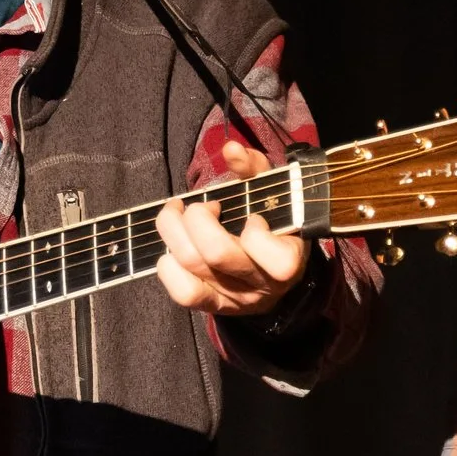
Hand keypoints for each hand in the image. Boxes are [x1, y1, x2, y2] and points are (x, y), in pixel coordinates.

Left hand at [153, 139, 309, 315]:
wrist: (272, 274)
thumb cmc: (272, 225)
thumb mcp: (272, 196)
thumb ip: (255, 170)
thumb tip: (230, 149)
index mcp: (288, 260)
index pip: (276, 259)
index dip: (256, 232)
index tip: (252, 217)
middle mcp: (261, 285)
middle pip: (218, 254)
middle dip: (199, 218)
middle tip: (202, 206)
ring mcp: (235, 299)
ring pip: (193, 266)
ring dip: (174, 231)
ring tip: (177, 214)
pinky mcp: (212, 306)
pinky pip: (183, 294)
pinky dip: (168, 267)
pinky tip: (172, 249)